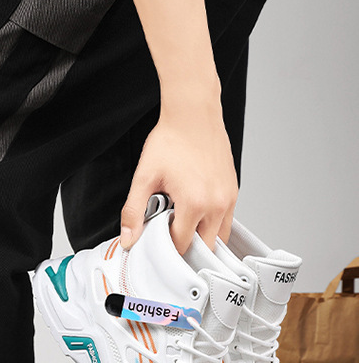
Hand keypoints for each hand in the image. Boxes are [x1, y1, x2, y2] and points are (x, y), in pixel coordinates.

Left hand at [119, 105, 238, 254]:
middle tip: (168, 234)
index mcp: (195, 204)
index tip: (155, 238)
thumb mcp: (144, 178)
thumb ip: (133, 212)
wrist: (193, 114)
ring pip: (219, 237)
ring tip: (182, 224)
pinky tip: (195, 214)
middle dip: (185, 246)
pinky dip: (212, 225)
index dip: (166, 247)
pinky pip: (227, 221)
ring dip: (201, 238)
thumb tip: (128, 239)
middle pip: (203, 247)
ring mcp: (229, 198)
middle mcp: (217, 204)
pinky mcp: (234, 191)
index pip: (181, 246)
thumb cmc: (171, 141)